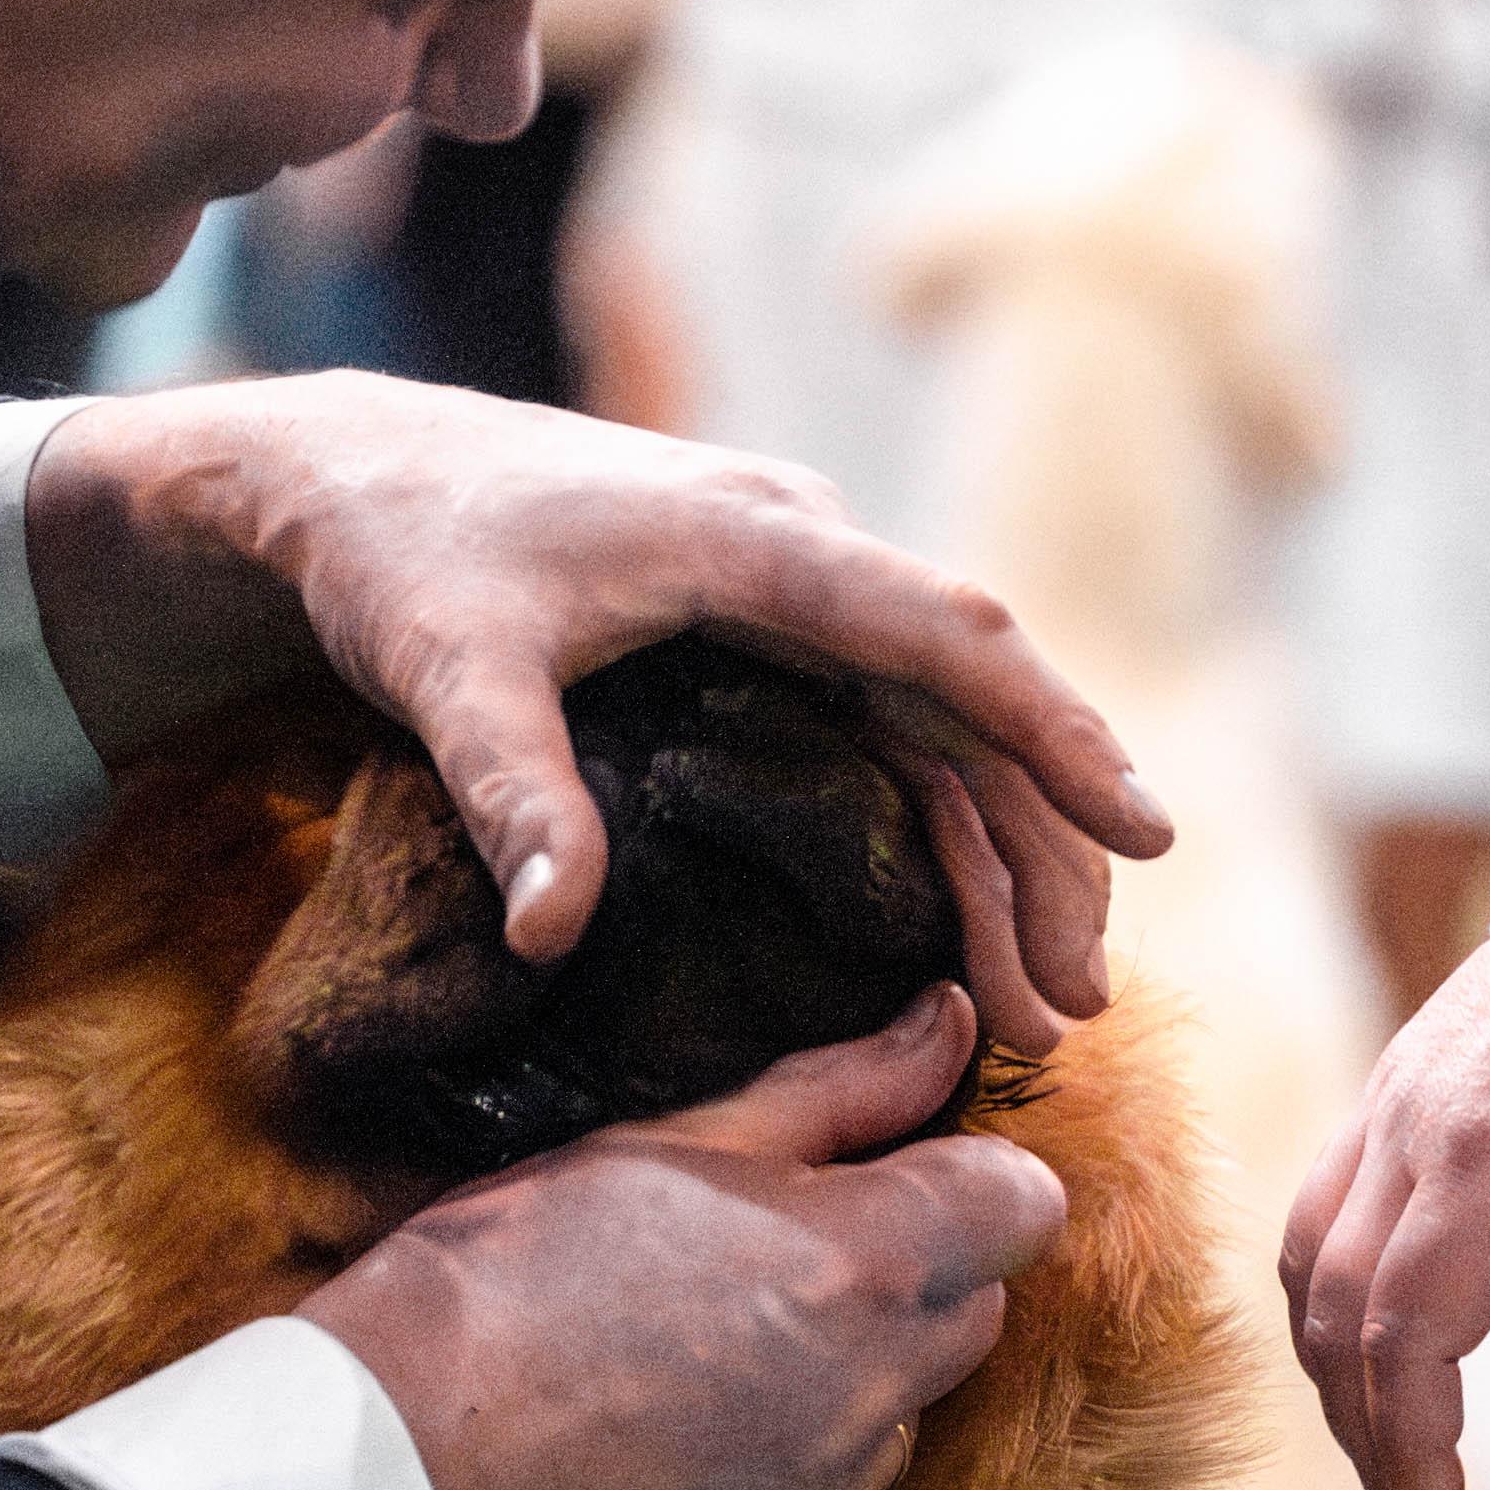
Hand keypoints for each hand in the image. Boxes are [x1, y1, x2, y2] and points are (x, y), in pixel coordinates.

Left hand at [19, 371, 1165, 1044]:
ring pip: (942, 727)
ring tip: (1045, 1006)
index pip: (945, 635)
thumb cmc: (395, 558)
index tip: (1144, 827)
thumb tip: (550, 934)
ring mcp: (792, 592)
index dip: (1054, 732)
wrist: (345, 483)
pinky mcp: (765, 633)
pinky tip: (966, 935)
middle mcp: (802, 552)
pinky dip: (938, 829)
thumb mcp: (443, 671)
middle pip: (972, 702)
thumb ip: (509, 794)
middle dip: (1042, 851)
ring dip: (1001, 859)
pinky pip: (889, 730)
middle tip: (1078, 1005)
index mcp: (757, 539)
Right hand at [301, 987, 1063, 1489]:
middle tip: (758, 1267)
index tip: (891, 1182)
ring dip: (837, 1386)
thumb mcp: (662, 1145)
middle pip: (968, 1313)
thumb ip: (836, 1090)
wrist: (393, 1470)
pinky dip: (773, 1483)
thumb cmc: (505, 1276)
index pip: (1026, 1204)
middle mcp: (876, 1390)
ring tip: (688, 1367)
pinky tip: (663, 1456)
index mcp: (862, 1259)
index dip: (965, 1183)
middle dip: (900, 1281)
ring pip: (895, 1418)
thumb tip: (953, 1021)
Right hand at [1280, 937, 1489, 1489]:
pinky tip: (1374, 1358)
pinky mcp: (1386, 1094)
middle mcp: (1409, 1124)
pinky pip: (1318, 1215)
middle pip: (1341, 1314)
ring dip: (1338, 1377)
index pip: (1409, 1328)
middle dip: (1372, 1437)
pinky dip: (1330, 1304)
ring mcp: (1383, 1102)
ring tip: (1396, 1461)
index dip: (1412, 1444)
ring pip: (1309, 1266)